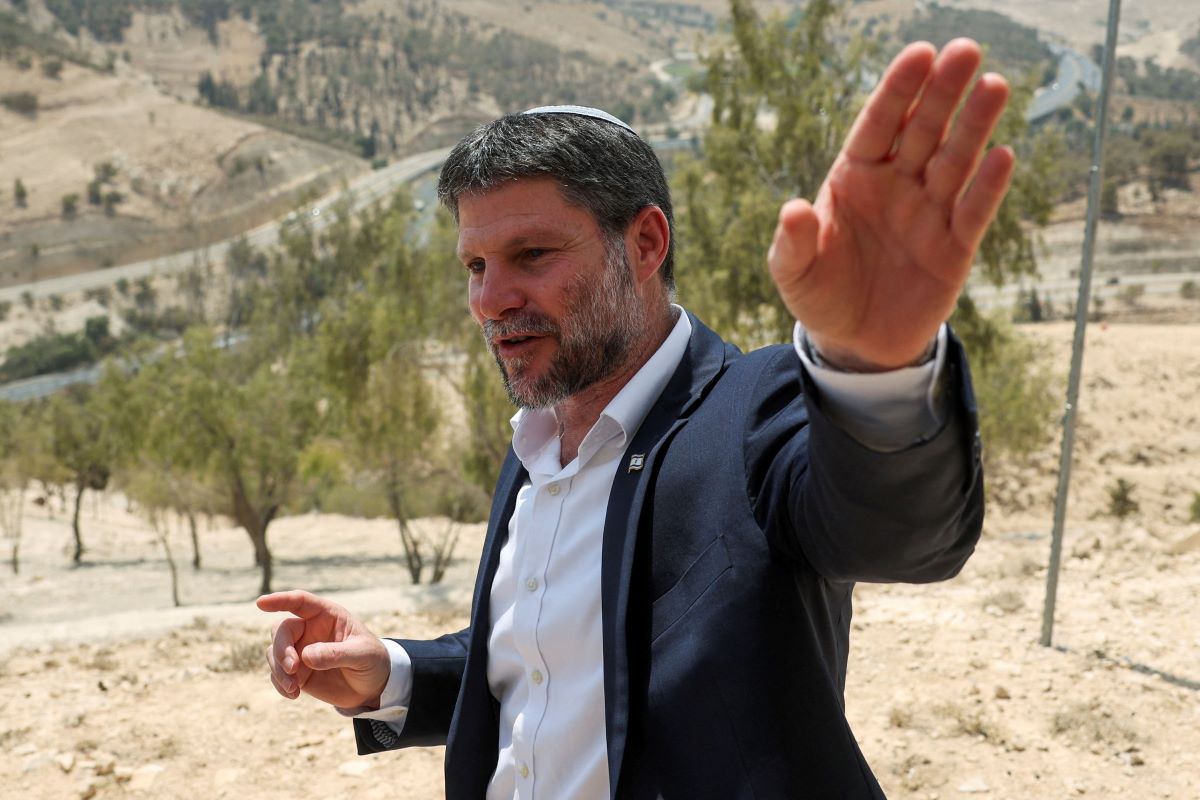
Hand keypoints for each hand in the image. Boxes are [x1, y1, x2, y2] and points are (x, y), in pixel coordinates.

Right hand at [257, 590, 390, 708]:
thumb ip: (336, 653)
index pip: (300, 601)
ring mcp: (301, 651)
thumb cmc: (372, 661)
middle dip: (282, 649)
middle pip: (282, 630)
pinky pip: (277, 674)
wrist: (373, 687)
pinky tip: (294, 695)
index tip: (260, 603)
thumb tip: (306, 656)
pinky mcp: (297, 672)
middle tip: (293, 668)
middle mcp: (310, 630)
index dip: (280, 600)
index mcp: (327, 616)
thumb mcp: (362, 655)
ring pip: (275, 653)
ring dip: (279, 670)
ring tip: (294, 688)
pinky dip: (280, 684)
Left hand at [768, 38, 1014, 370]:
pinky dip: (987, 187)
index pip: (879, 124)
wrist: (855, 343)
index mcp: (855, 177)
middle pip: (923, 131)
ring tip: (993, 85)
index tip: (919, 53)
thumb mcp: (794, 272)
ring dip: (974, 126)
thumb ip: (794, 241)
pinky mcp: (955, 248)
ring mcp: (929, 213)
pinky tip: (1001, 155)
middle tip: (965, 51)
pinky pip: (972, 212)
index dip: (898, 91)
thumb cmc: (820, 295)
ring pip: (955, 161)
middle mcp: (897, 185)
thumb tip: (794, 210)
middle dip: (942, 93)